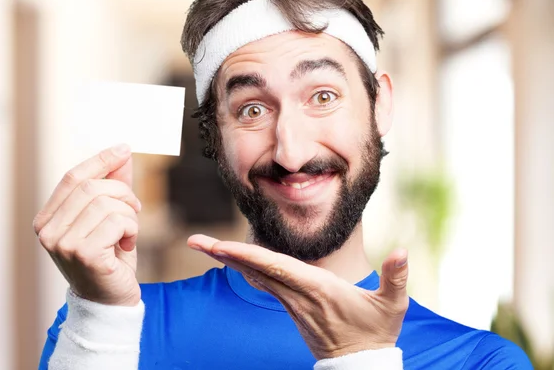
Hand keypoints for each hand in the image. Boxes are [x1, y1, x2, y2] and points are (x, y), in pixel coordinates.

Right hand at [34, 144, 141, 305]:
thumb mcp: (110, 217)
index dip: (100, 160)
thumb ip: (112, 186)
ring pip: (106, 203)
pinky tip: (127, 246)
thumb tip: (122, 153)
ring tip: (129, 233)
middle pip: (91, 187)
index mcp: (48, 219)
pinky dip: (131, 229)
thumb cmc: (109, 258)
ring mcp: (63, 243)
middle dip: (122, 192)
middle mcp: (48, 231)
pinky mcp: (83, 254)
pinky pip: (117, 222)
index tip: (124, 149)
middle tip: (135, 208)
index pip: (73, 178)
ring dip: (129, 214)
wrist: (110, 301)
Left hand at [188, 234, 408, 359]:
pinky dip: (246, 267)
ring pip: (255, 275)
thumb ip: (397, 277)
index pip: (277, 268)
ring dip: (231, 258)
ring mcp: (291, 301)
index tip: (222, 246)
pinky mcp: (291, 305)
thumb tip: (404, 250)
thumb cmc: (376, 332)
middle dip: (225, 254)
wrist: (359, 365)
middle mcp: (297, 294)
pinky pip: (263, 282)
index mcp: (317, 289)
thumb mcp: (392, 306)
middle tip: (195, 241)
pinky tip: (233, 258)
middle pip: (256, 270)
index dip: (248, 255)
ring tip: (206, 244)